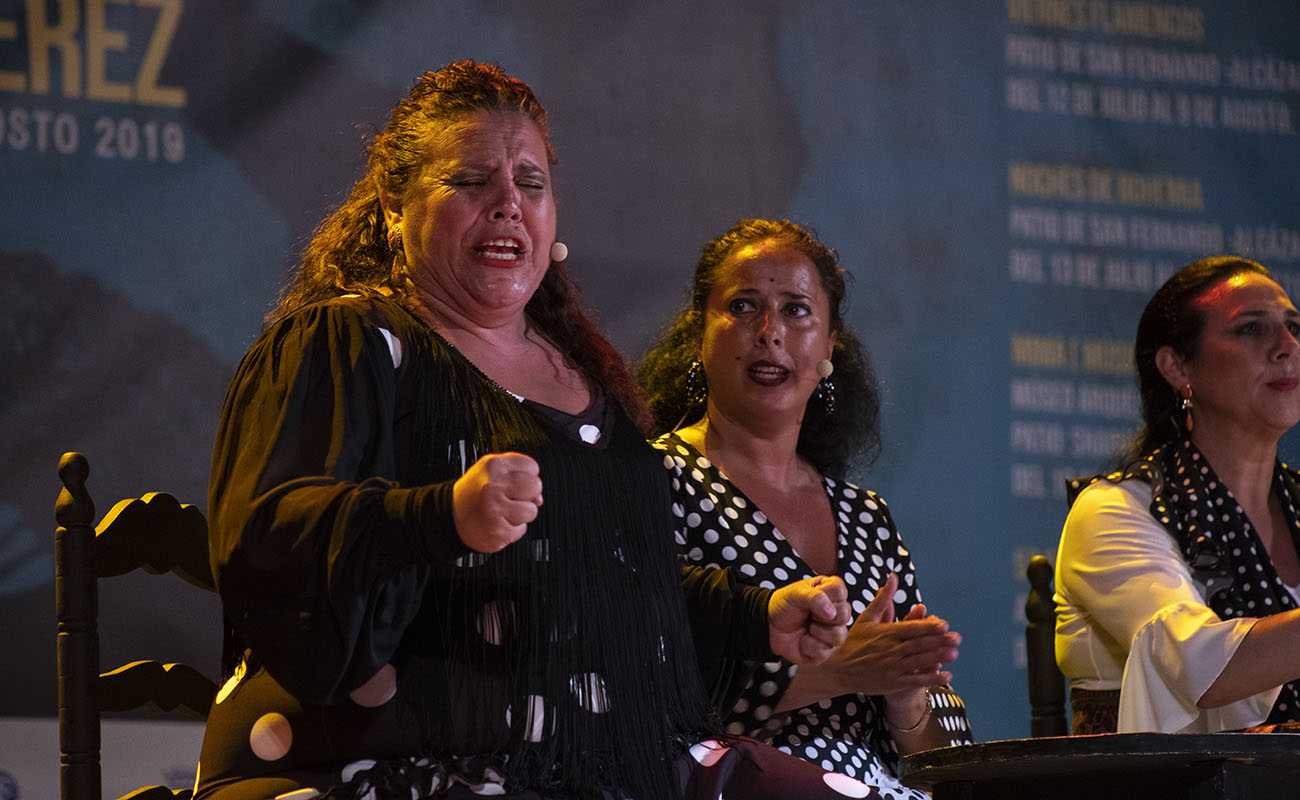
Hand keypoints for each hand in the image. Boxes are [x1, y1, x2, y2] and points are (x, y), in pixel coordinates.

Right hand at [452, 452, 542, 552]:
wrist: (450, 516)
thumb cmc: (474, 494)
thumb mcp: (491, 472)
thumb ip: (518, 474)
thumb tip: (539, 496)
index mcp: (494, 466)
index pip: (532, 467)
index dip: (527, 476)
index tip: (514, 483)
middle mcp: (494, 487)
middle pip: (535, 486)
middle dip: (528, 494)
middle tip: (511, 498)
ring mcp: (496, 509)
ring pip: (532, 510)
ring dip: (521, 514)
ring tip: (503, 512)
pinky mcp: (499, 531)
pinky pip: (521, 529)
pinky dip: (512, 529)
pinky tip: (498, 523)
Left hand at [768, 576, 850, 663]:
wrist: (769, 626)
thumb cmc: (784, 606)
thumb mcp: (795, 593)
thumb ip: (815, 597)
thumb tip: (831, 612)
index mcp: (830, 593)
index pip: (840, 590)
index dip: (825, 596)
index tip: (811, 597)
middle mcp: (835, 612)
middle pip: (844, 614)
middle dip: (822, 615)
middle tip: (810, 614)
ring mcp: (833, 631)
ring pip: (839, 635)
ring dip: (816, 631)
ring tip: (807, 627)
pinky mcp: (827, 650)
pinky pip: (825, 650)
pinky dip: (808, 645)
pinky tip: (803, 639)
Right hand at [791, 573, 960, 700]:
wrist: (838, 669)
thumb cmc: (854, 641)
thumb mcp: (867, 617)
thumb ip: (883, 599)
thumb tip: (893, 577)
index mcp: (885, 633)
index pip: (910, 629)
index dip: (928, 628)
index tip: (944, 625)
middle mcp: (890, 650)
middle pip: (918, 645)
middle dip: (939, 642)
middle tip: (957, 638)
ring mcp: (892, 667)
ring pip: (919, 661)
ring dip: (938, 658)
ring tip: (954, 653)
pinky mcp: (893, 682)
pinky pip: (915, 680)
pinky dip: (931, 678)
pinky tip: (946, 676)